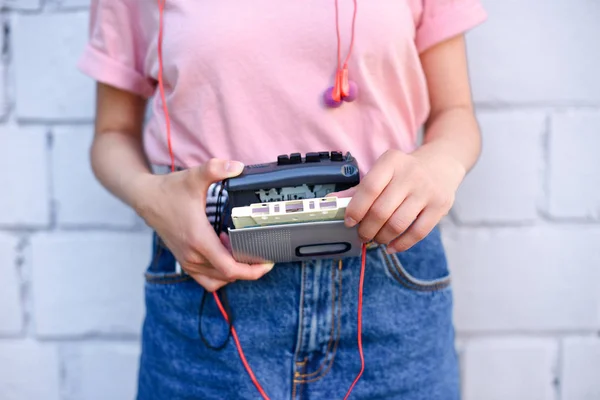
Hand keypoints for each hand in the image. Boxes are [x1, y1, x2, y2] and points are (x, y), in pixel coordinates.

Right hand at [134, 159, 273, 291]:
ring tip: (245, 255)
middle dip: (249, 270)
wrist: (146, 198)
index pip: (229, 268)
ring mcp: (188, 261)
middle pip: (228, 276)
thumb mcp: (194, 176)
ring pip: (218, 280)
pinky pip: (207, 279)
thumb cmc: (170, 191)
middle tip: (263, 256)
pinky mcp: (185, 261)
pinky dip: (220, 275)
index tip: (267, 263)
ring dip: (234, 272)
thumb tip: (237, 167)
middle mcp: (193, 256)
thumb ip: (215, 169)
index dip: (252, 271)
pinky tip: (227, 257)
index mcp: (199, 240)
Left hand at [341, 148, 464, 252]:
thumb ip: (359, 188)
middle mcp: (410, 174)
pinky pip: (417, 233)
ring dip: (382, 237)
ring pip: (398, 224)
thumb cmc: (404, 172)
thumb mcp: (383, 171)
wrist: (442, 164)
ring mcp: (427, 191)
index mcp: (391, 161)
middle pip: (381, 211)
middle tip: (362, 235)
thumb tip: (331, 202)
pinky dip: (401, 244)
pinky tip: (391, 246)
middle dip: (367, 229)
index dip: (355, 209)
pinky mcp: (440, 206)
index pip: (368, 188)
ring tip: (376, 239)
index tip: (349, 222)